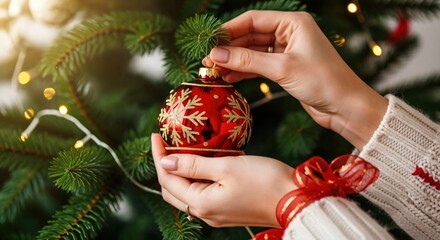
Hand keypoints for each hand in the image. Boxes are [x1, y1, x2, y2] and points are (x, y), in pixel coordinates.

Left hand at [151, 133, 295, 227]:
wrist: (297, 200)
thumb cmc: (264, 180)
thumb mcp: (226, 166)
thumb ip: (193, 165)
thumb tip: (165, 162)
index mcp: (201, 203)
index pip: (167, 179)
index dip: (159, 156)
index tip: (156, 135)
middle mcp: (206, 213)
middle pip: (173, 190)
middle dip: (165, 166)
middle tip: (166, 143)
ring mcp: (217, 213)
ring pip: (187, 192)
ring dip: (181, 172)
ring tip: (183, 149)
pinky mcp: (228, 210)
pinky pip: (203, 194)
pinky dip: (197, 178)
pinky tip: (205, 161)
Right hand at [204, 10, 386, 149]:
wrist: (345, 107)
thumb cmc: (322, 81)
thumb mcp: (282, 68)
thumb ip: (248, 60)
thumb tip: (216, 54)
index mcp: (293, 23)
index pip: (253, 19)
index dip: (229, 30)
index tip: (209, 41)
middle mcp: (289, 33)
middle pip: (250, 36)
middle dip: (229, 48)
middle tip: (207, 60)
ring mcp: (286, 51)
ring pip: (252, 52)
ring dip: (234, 61)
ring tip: (213, 71)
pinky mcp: (285, 68)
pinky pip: (258, 66)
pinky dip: (244, 71)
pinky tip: (228, 77)